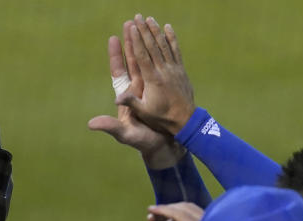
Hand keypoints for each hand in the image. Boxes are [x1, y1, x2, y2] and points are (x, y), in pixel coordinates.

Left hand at [88, 34, 185, 168]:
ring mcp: (149, 90)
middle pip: (132, 62)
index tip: (113, 39)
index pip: (118, 72)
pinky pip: (159, 71)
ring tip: (144, 27)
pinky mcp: (160, 92)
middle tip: (129, 24)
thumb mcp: (124, 134)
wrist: (161, 147)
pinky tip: (162, 45)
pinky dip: (160, 58)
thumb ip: (109, 127)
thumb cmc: (142, 142)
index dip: (116, 56)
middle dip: (131, 43)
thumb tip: (91, 124)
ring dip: (145, 46)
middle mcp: (136, 90)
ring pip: (146, 63)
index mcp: (125, 97)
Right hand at [116, 16, 194, 136]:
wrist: (185, 120)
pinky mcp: (180, 70)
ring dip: (156, 31)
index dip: (136, 41)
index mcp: (152, 80)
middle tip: (137, 17)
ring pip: (164, 46)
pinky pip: (176, 50)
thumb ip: (131, 103)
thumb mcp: (144, 112)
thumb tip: (117, 98)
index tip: (132, 27)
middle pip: (152, 46)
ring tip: (149, 18)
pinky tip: (168, 28)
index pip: (142, 56)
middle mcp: (163, 71)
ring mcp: (173, 69)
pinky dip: (172, 38)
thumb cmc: (161, 118)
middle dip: (144, 30)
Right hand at [148, 202, 204, 220]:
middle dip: (167, 210)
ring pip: (190, 210)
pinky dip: (184, 215)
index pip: (179, 214)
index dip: (163, 210)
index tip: (150, 210)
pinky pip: (196, 214)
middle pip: (184, 208)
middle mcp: (207, 220)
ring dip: (174, 212)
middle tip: (152, 217)